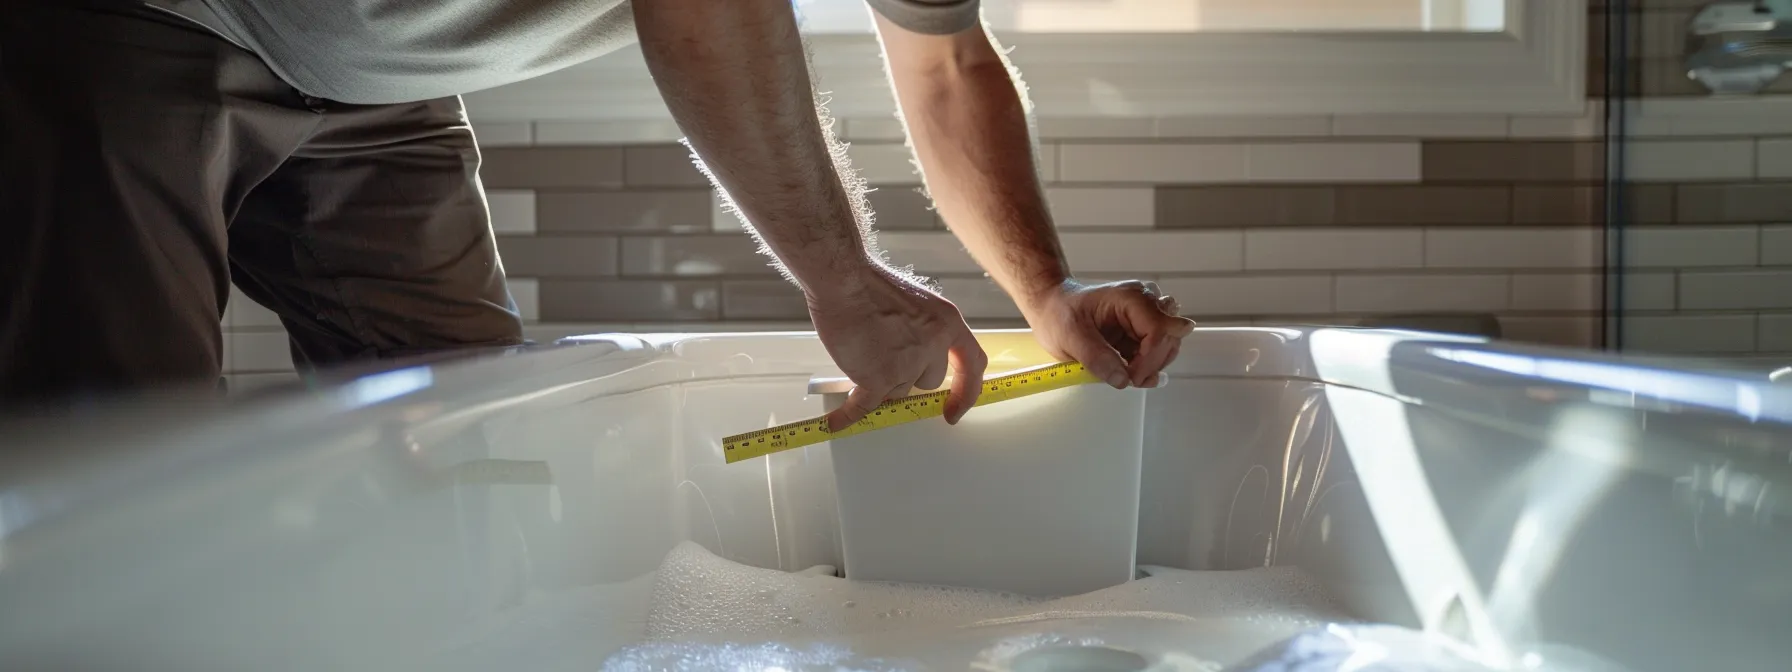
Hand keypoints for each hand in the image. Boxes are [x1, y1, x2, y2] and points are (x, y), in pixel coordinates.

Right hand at [808, 265, 988, 430]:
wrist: (845, 280)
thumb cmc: (871, 284)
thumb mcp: (917, 302)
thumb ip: (925, 332)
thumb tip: (919, 361)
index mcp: (948, 323)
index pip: (972, 365)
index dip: (966, 391)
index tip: (955, 410)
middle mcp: (933, 346)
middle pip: (927, 381)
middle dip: (906, 375)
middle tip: (882, 354)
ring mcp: (907, 365)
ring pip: (896, 391)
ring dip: (878, 380)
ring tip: (860, 350)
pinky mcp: (878, 378)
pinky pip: (864, 406)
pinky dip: (848, 415)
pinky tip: (836, 422)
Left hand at [1022, 279, 1195, 388]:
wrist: (1052, 308)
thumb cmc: (1059, 314)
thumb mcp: (1070, 337)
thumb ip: (1097, 358)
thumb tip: (1123, 380)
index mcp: (1130, 298)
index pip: (1159, 328)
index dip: (1150, 358)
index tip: (1132, 377)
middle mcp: (1145, 302)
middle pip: (1170, 337)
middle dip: (1152, 363)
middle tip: (1128, 378)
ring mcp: (1147, 315)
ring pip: (1169, 345)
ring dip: (1151, 365)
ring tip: (1124, 372)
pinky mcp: (1142, 330)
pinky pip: (1157, 351)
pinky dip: (1146, 366)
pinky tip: (1126, 368)